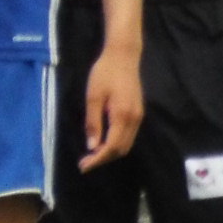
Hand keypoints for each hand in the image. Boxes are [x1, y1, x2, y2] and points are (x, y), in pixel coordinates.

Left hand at [80, 44, 144, 171]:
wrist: (123, 56)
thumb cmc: (105, 73)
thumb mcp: (93, 97)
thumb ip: (93, 122)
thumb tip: (92, 146)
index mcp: (122, 115)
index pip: (111, 146)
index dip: (98, 160)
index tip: (83, 166)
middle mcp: (134, 118)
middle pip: (121, 149)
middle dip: (104, 159)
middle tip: (84, 162)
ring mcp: (138, 115)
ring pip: (126, 143)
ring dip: (110, 152)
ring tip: (92, 154)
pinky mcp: (138, 112)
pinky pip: (128, 135)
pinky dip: (116, 143)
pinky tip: (103, 141)